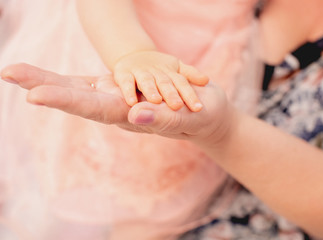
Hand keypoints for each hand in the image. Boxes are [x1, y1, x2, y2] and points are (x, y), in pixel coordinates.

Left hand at [1, 63, 233, 146]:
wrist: (206, 111)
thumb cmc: (203, 117)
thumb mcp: (190, 117)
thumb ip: (165, 120)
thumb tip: (135, 116)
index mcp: (133, 117)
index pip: (95, 108)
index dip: (66, 100)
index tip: (34, 94)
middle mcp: (119, 108)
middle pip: (77, 97)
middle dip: (44, 84)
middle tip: (9, 72)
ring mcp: (119, 96)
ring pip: (78, 88)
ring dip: (46, 79)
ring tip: (14, 72)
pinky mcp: (124, 86)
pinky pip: (91, 82)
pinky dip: (65, 80)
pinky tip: (43, 78)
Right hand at [113, 50, 208, 111]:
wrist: (132, 55)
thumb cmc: (159, 68)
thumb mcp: (176, 69)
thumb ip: (190, 75)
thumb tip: (206, 80)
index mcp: (171, 72)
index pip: (182, 83)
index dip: (190, 95)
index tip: (198, 108)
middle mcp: (156, 72)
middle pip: (165, 83)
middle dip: (171, 94)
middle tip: (178, 106)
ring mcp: (140, 72)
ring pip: (146, 82)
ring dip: (150, 90)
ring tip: (156, 101)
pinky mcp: (123, 74)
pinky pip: (125, 82)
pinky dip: (127, 91)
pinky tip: (131, 103)